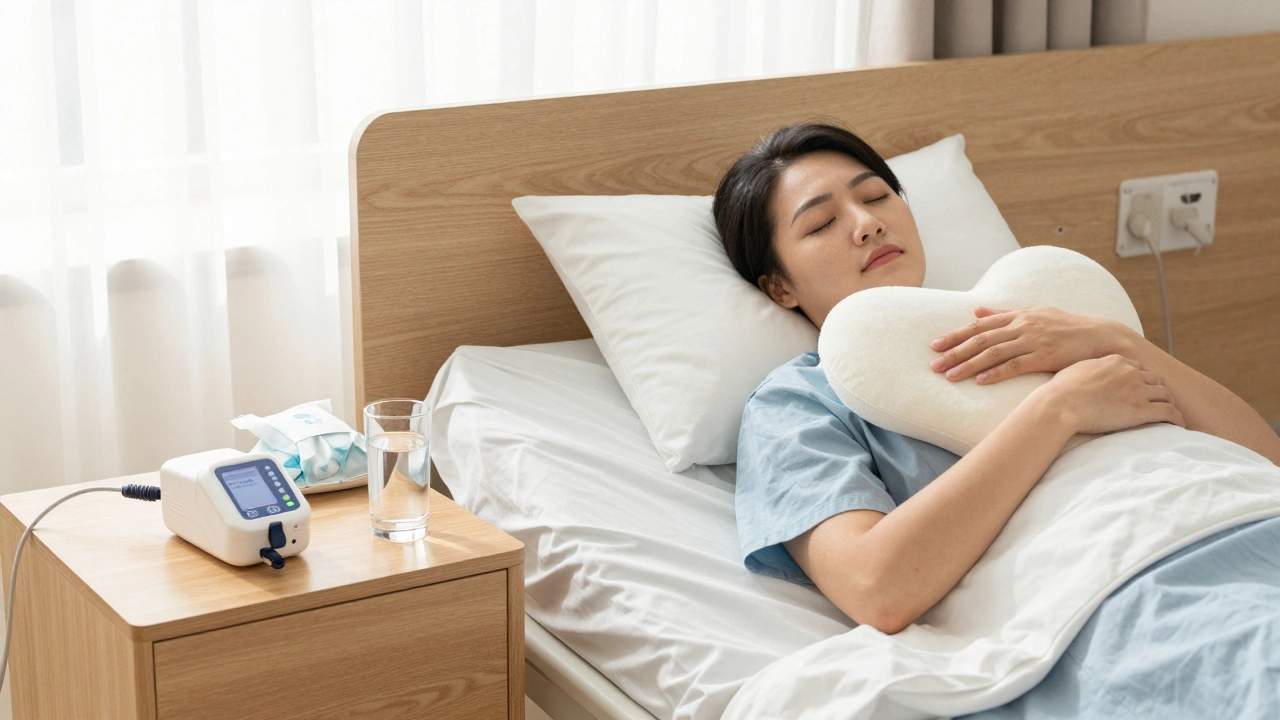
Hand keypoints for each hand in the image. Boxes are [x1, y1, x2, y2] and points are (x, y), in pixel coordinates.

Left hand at [930, 306, 1133, 383]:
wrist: (1102, 337)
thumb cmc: (1067, 328)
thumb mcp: (1035, 314)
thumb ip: (1004, 314)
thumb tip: (976, 309)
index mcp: (1019, 315)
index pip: (980, 325)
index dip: (956, 335)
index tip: (935, 345)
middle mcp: (1023, 325)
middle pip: (981, 338)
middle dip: (955, 351)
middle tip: (934, 364)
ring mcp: (1035, 340)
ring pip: (994, 352)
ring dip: (969, 365)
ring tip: (950, 376)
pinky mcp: (1047, 356)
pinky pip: (1016, 365)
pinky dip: (996, 373)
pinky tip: (980, 381)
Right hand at [1036, 355, 1184, 434]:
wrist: (1059, 405)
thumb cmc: (1060, 391)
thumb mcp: (1075, 369)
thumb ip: (1089, 369)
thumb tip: (1084, 374)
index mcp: (1116, 361)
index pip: (1139, 368)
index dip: (1143, 380)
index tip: (1143, 389)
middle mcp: (1130, 372)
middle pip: (1155, 380)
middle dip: (1159, 391)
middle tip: (1160, 403)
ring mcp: (1138, 390)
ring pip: (1166, 395)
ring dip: (1169, 405)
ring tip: (1171, 416)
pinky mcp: (1142, 410)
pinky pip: (1169, 412)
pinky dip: (1177, 418)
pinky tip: (1178, 425)